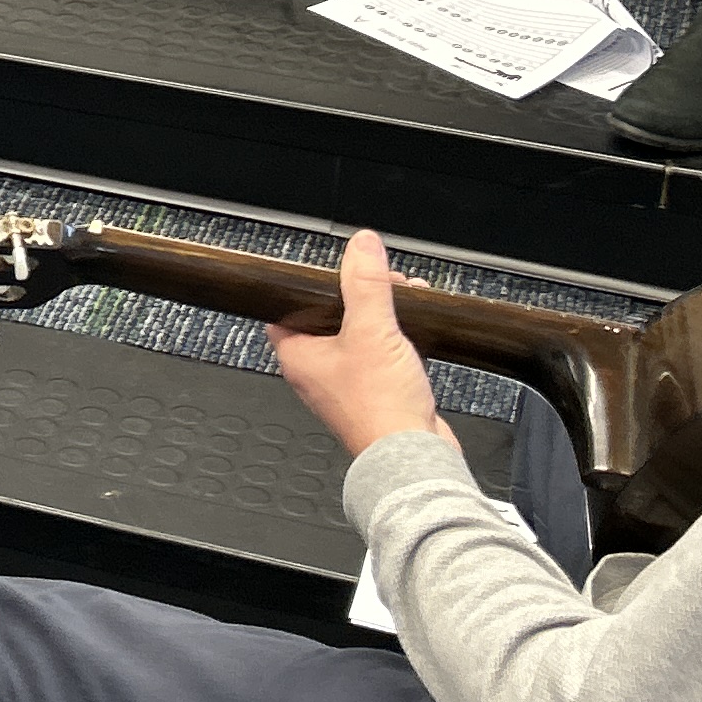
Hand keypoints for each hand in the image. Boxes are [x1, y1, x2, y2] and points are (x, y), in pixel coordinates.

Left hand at [270, 230, 450, 460]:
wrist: (414, 456)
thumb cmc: (380, 409)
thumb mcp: (371, 330)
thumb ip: (365, 283)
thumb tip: (361, 245)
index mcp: (298, 357)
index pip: (287, 308)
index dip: (310, 284)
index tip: (333, 268)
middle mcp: (317, 372)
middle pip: (329, 316)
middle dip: (358, 292)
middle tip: (380, 279)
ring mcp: (346, 384)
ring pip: (358, 333)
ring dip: (380, 312)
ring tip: (403, 295)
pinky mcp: (375, 392)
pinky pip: (380, 353)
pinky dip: (395, 335)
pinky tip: (414, 325)